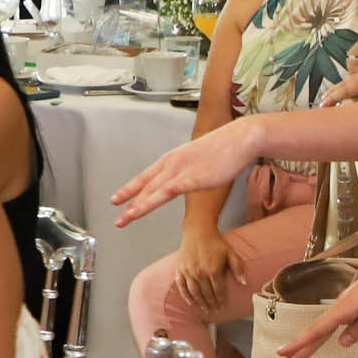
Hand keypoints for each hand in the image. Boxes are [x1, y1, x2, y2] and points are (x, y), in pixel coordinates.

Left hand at [112, 117, 262, 223]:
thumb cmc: (224, 149)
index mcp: (173, 159)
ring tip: (127, 217)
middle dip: (130, 202)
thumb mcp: (198, 160)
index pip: (146, 177)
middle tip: (118, 219)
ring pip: (155, 190)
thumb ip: (188, 171)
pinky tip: (148, 205)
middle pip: (146, 186)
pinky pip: (173, 189)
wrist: (240, 138)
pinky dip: (157, 198)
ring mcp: (183, 170)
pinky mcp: (195, 176)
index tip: (117, 200)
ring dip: (140, 205)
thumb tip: (185, 181)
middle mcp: (173, 164)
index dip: (130, 189)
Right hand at [173, 224, 234, 316]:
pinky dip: (186, 296)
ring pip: (194, 293)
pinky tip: (191, 303)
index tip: (223, 307)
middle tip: (215, 311)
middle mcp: (199, 272)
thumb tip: (244, 282)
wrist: (198, 231)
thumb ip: (238, 268)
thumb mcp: (231, 253)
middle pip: (206, 294)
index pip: (218, 290)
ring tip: (205, 310)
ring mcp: (188, 271)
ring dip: (200, 303)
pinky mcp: (180, 269)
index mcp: (213, 269)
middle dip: (212, 304)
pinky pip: (182, 287)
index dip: (221, 300)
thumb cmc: (216, 242)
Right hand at [277, 242, 357, 357]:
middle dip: (300, 349)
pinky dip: (323, 332)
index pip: (319, 329)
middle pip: (318, 330)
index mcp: (348, 306)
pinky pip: (334, 320)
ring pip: (324, 326)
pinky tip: (319, 339)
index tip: (283, 354)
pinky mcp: (354, 301)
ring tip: (296, 357)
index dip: (301, 343)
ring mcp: (347, 302)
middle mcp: (343, 303)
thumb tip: (342, 342)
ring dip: (309, 342)